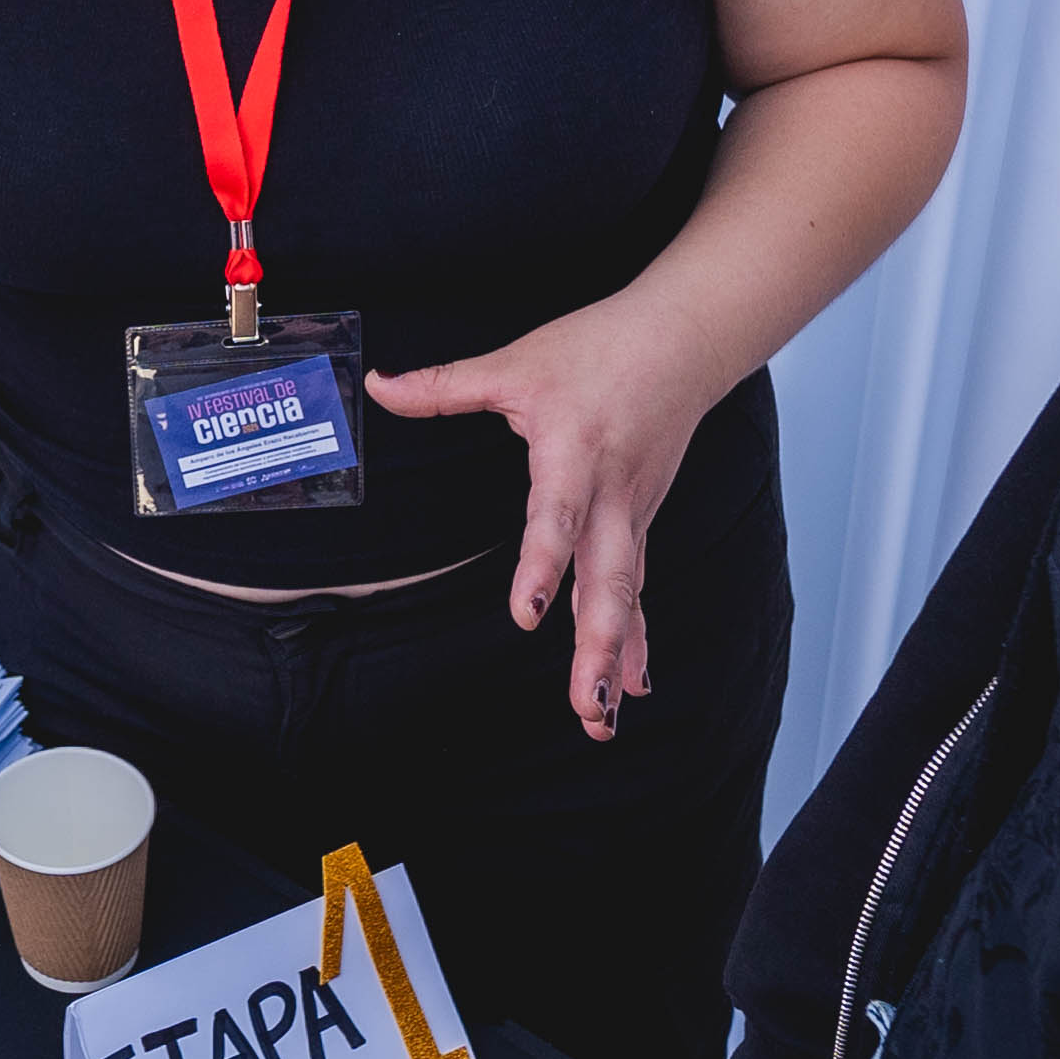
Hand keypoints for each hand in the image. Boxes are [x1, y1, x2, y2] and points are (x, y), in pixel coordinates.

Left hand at [366, 288, 729, 737]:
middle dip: (596, 645)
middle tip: (587, 703)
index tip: (527, 614)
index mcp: (574, 455)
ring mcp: (633, 515)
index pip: (558, 517)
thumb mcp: (515, 362)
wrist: (681, 340)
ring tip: (599, 717)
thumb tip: (378, 387)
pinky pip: (638, 590)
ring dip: (615, 658)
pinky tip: (632, 688)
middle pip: (608, 580)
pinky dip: (636, 640)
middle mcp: (611, 496)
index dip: (543, 566)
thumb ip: (446, 385)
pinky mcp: (641, 524)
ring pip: (626, 596)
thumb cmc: (600, 348)